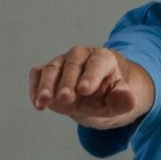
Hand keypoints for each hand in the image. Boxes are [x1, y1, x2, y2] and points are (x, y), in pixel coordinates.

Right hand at [28, 46, 152, 128]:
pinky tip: (37, 103)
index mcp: (104, 59)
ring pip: (52, 69)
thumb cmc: (114, 97)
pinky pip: (38, 74)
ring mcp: (63, 63)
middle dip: (67, 82)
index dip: (91, 76)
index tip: (84, 90)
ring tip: (44, 102)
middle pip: (72, 65)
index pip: (97, 64)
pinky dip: (35, 86)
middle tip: (65, 99)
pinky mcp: (49, 73)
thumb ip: (125, 99)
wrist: (101, 98)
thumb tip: (125, 95)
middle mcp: (81, 56)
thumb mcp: (125, 102)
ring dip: (46, 86)